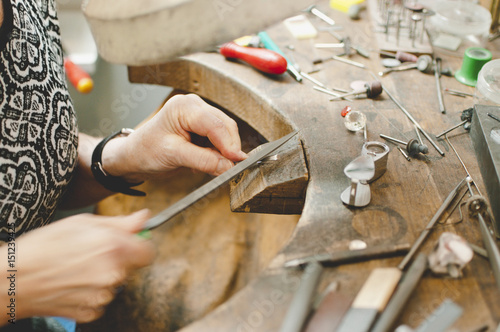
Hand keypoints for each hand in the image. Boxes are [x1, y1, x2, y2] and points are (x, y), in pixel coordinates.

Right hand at [11, 210, 153, 322]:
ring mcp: (102, 296)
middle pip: (130, 268)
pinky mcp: (91, 312)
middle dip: (117, 260)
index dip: (139, 246)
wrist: (13, 280)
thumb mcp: (81, 223)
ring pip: (115, 284)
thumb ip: (120, 223)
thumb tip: (144, 218)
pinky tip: (72, 284)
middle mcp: (112, 274)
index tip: (128, 245)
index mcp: (113, 248)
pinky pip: (101, 300)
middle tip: (91, 253)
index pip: (149, 252)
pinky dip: (91, 293)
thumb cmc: (43, 247)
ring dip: (103, 277)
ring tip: (76, 268)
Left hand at [103, 94, 246, 181]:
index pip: (216, 124)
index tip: (238, 162)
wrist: (134, 157)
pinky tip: (208, 162)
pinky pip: (220, 140)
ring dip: (225, 152)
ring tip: (214, 167)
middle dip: (229, 149)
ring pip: (225, 134)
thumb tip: (229, 166)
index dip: (229, 144)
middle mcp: (194, 106)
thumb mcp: (173, 156)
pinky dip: (219, 153)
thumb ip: (203, 160)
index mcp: (184, 107)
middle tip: (231, 170)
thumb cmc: (145, 151)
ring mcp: (199, 116)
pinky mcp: (202, 128)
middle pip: (225, 127)